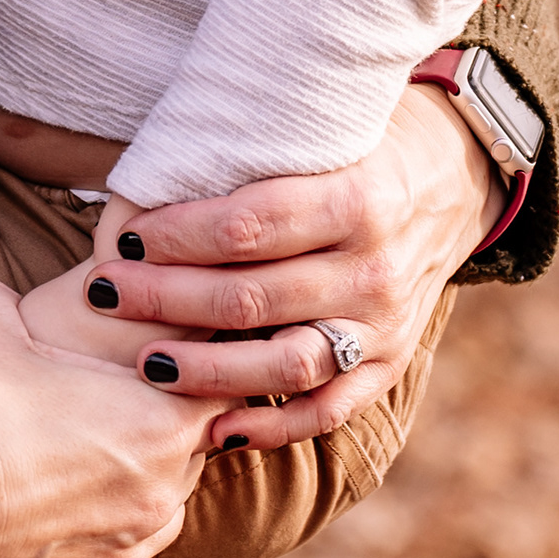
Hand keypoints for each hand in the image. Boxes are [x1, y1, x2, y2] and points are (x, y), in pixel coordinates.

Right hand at [0, 277, 210, 557]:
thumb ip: (9, 294)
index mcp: (161, 422)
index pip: (215, 384)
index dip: (183, 361)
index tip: (150, 349)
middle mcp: (163, 492)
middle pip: (193, 446)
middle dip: (158, 418)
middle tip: (105, 394)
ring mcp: (131, 549)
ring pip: (164, 507)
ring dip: (138, 480)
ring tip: (85, 454)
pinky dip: (113, 541)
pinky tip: (78, 516)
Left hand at [83, 87, 503, 450]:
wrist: (455, 174)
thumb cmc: (357, 140)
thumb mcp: (317, 129)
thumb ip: (252, 155)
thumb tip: (150, 172)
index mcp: (355, 197)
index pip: (249, 226)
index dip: (178, 237)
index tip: (123, 239)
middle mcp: (373, 266)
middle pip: (253, 297)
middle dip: (166, 299)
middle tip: (104, 295)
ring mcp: (386, 323)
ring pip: (287, 363)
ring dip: (208, 370)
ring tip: (144, 362)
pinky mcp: (391, 362)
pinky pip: (329, 409)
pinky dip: (272, 424)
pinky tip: (215, 428)